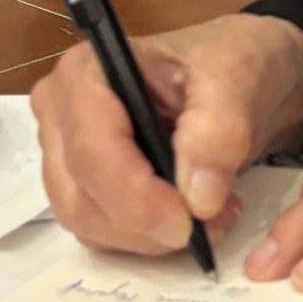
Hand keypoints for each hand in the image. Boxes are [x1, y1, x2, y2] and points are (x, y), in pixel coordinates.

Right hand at [32, 15, 302, 255]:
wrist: (241, 79)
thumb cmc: (233, 61)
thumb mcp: (240, 75)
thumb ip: (219, 129)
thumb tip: (198, 197)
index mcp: (85, 72)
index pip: (91, 151)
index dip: (135, 196)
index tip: (188, 221)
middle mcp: (61, 115)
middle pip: (82, 196)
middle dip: (147, 224)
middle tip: (214, 221)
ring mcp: (66, 155)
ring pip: (88, 223)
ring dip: (151, 237)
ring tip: (213, 215)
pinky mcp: (83, 187)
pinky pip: (102, 234)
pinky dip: (148, 240)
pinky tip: (191, 218)